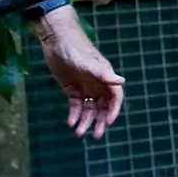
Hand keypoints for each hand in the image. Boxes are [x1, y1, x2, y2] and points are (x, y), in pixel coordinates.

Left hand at [35, 11, 124, 138]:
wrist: (56, 40)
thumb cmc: (75, 48)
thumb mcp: (88, 63)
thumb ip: (104, 74)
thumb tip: (121, 81)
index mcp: (106, 78)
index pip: (114, 98)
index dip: (113, 111)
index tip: (107, 122)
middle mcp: (98, 84)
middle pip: (102, 107)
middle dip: (99, 122)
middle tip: (95, 136)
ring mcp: (85, 87)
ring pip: (89, 109)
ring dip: (85, 121)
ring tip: (78, 133)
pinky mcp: (72, 89)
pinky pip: (76, 105)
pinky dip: (74, 115)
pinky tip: (70, 122)